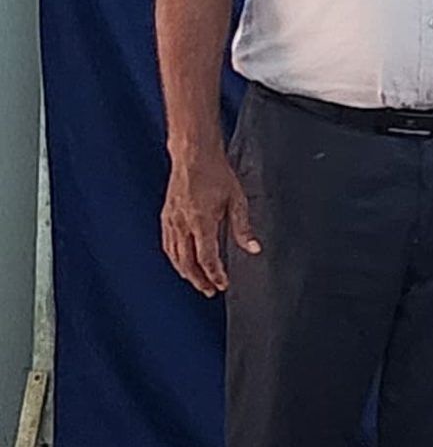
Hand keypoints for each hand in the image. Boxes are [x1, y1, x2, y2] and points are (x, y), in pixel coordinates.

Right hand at [161, 147, 259, 296]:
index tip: (222, 285)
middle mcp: (182, 224)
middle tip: (211, 290)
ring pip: (174, 256)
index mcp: (201, 221)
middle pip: (187, 262)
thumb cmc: (216, 174)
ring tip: (199, 282)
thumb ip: (243, 228)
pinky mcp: (165, 217)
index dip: (214, 274)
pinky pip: (167, 245)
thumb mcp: (237, 200)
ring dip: (186, 273)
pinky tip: (182, 263)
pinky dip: (175, 259)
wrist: (193, 155)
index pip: (206, 258)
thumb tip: (254, 249)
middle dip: (199, 280)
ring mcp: (171, 221)